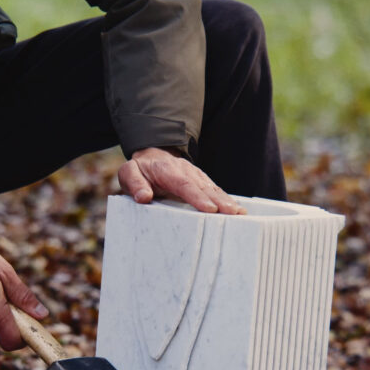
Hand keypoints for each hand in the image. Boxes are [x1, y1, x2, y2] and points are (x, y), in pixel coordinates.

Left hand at [119, 147, 245, 214]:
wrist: (152, 156)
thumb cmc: (140, 169)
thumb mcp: (128, 173)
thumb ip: (135, 184)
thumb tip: (144, 197)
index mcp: (167, 171)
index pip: (184, 184)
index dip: (197, 197)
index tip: (209, 209)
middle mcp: (186, 171)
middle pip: (204, 187)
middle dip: (220, 200)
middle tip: (233, 213)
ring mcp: (196, 175)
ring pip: (213, 188)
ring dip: (227, 200)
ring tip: (240, 213)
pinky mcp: (201, 181)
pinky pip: (214, 190)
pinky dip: (226, 199)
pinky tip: (237, 209)